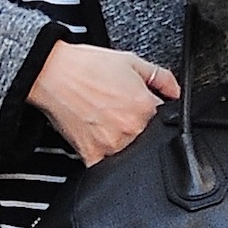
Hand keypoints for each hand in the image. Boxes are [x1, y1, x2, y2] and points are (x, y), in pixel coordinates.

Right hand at [27, 40, 179, 165]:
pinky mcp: (91, 155)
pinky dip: (104, 157)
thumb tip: (176, 91)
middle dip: (136, 126)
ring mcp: (112, 145)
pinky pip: (106, 166)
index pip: (164, 118)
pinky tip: (96, 138)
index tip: (138, 106)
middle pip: (147, 137)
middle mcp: (132, 129)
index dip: (152, 111)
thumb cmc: (85, 66)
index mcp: (145, 107)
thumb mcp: (130, 61)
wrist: (51, 73)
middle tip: (117, 111)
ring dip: (121, 141)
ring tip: (103, 121)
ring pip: (129, 152)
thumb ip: (160, 77)